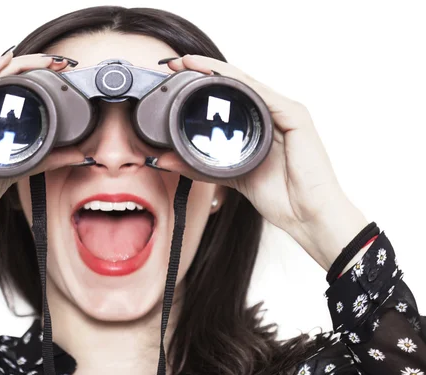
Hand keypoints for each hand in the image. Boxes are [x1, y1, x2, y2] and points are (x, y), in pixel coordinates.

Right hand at [0, 51, 86, 278]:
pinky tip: (8, 64)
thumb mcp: (15, 172)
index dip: (32, 76)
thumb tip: (77, 154)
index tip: (60, 73)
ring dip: (17, 65)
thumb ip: (44, 160)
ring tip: (44, 60)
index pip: (5, 89)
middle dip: (30, 65)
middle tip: (58, 61)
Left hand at [153, 55, 367, 269]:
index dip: (203, 83)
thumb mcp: (230, 176)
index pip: (229, 96)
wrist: (307, 215)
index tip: (175, 75)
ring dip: (217, 70)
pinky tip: (217, 75)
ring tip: (190, 62)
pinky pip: (263, 94)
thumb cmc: (280, 197)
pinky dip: (238, 82)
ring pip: (247, 83)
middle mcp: (274, 113)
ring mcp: (286, 112)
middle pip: (236, 84)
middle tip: (176, 63)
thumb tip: (164, 159)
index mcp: (261, 124)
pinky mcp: (295, 116)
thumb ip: (198, 166)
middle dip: (205, 71)